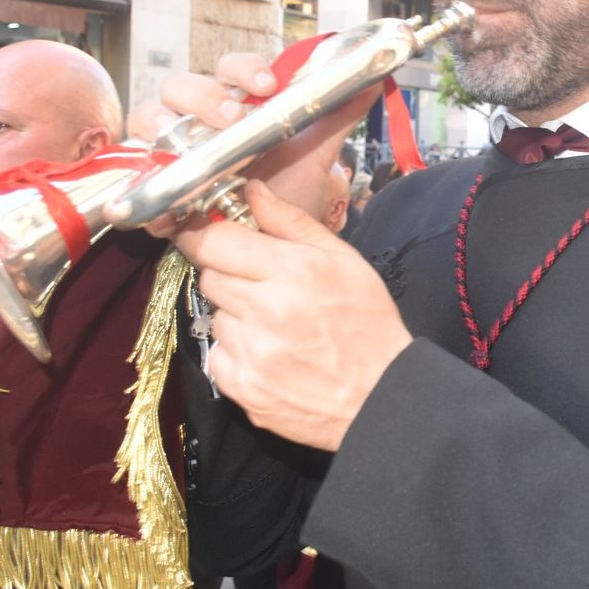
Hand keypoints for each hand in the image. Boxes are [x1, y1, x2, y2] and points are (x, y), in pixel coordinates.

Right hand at [127, 52, 377, 235]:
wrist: (270, 238)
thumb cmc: (282, 186)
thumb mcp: (311, 152)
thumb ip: (336, 115)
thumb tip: (376, 78)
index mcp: (233, 100)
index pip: (229, 68)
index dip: (244, 68)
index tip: (268, 83)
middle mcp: (195, 117)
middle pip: (180, 86)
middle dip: (203, 96)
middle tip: (231, 118)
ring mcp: (170, 146)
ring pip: (148, 118)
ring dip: (163, 128)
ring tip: (188, 151)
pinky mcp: (153, 181)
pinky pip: (136, 174)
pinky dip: (146, 186)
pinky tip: (165, 203)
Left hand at [175, 179, 412, 450]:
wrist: (380, 396)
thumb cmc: (367, 323)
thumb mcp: (344, 260)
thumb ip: (291, 222)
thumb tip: (250, 192)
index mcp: (292, 272)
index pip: (215, 242)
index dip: (208, 235)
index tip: (212, 237)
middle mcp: (265, 311)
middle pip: (210, 277)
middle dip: (230, 276)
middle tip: (263, 287)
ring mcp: (251, 354)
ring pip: (216, 318)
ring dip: (237, 317)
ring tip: (275, 327)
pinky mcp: (242, 388)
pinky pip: (218, 357)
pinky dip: (236, 354)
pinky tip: (270, 355)